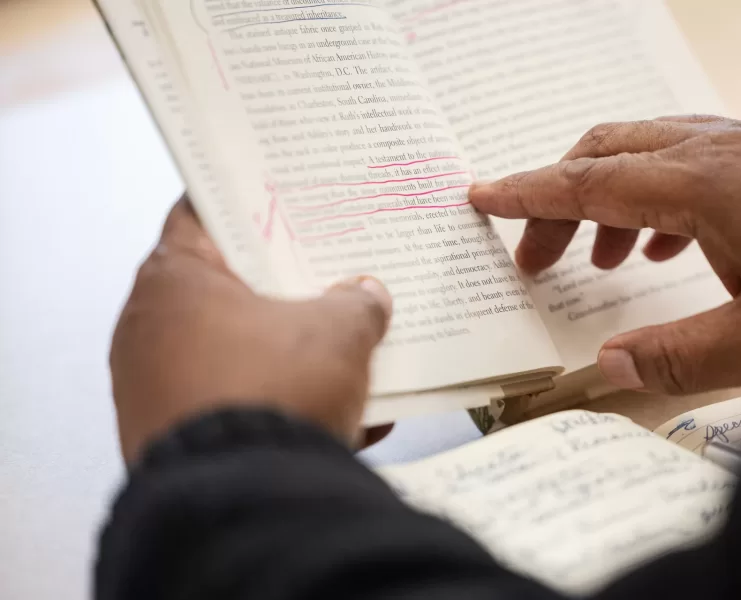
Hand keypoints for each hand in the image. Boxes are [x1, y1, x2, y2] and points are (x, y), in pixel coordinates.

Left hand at [110, 198, 392, 462]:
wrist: (244, 506)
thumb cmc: (274, 393)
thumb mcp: (337, 334)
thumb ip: (357, 306)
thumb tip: (366, 298)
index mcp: (174, 282)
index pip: (201, 214)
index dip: (245, 205)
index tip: (278, 202)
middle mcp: (149, 330)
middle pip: (224, 291)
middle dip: (284, 292)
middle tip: (327, 282)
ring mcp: (155, 389)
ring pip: (234, 355)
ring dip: (289, 358)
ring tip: (347, 364)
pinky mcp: (171, 441)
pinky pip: (236, 408)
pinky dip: (280, 409)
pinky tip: (341, 424)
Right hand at [470, 116, 740, 394]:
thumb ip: (677, 356)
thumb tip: (607, 365)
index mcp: (702, 188)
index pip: (586, 184)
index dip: (525, 193)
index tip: (479, 196)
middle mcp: (719, 151)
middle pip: (607, 155)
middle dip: (557, 199)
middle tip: (535, 254)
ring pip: (650, 151)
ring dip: (609, 198)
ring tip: (600, 260)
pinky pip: (694, 159)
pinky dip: (659, 196)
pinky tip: (674, 243)